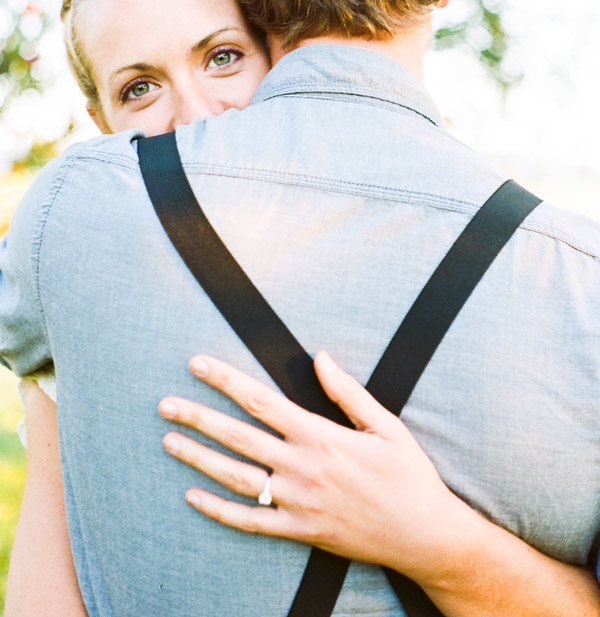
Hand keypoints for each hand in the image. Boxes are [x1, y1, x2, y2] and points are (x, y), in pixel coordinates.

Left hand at [158, 352, 463, 581]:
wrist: (425, 535)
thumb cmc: (408, 474)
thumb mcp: (386, 425)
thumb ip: (347, 392)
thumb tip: (319, 356)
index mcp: (321, 436)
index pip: (261, 400)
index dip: (226, 380)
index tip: (197, 364)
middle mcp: (303, 468)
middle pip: (238, 436)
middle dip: (198, 417)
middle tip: (165, 404)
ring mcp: (298, 503)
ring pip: (236, 478)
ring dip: (199, 458)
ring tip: (168, 442)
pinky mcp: (299, 531)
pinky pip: (250, 522)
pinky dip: (218, 510)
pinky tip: (192, 496)